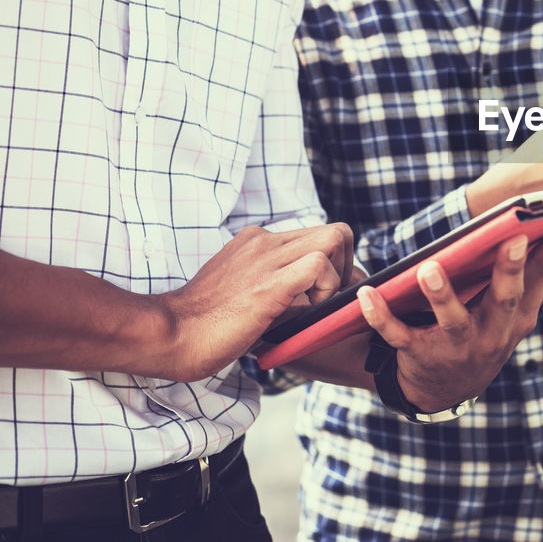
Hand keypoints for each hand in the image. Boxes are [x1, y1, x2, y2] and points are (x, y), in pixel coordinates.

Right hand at [158, 223, 353, 381]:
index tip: (324, 293)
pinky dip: (327, 289)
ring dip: (338, 275)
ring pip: (334, 239)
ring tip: (316, 305)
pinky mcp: (269, 282)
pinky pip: (320, 265)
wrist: (170, 335)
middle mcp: (263, 242)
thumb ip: (274, 287)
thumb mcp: (244, 294)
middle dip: (347, 265)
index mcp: (256, 242)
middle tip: (329, 298)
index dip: (334, 264)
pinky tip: (307, 312)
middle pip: (336, 231)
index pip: (316, 235)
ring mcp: (266, 258)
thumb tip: (312, 299)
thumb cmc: (204, 326)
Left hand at [355, 214, 542, 411]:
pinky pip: (398, 336)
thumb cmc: (494, 328)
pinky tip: (366, 293)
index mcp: (522, 309)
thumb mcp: (532, 302)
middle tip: (513, 237)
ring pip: (451, 320)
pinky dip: (381, 316)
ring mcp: (458, 344)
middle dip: (509, 269)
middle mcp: (495, 328)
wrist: (446, 390)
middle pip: (505, 297)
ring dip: (440, 294)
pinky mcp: (419, 355)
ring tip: (430, 268)